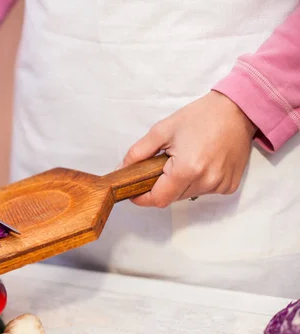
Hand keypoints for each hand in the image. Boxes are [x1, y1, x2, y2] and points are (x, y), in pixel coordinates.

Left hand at [120, 90, 256, 207]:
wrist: (237, 110)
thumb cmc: (200, 117)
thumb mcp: (162, 130)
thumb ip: (138, 153)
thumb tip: (121, 170)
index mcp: (187, 169)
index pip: (158, 199)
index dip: (142, 198)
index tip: (134, 191)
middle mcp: (206, 181)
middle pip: (172, 198)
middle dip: (160, 187)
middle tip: (161, 165)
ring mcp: (220, 185)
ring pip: (187, 195)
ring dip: (179, 184)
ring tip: (183, 160)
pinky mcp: (230, 185)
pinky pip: (205, 191)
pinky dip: (197, 182)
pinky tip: (200, 162)